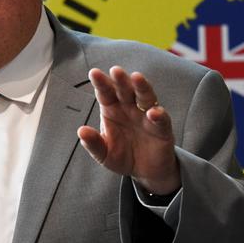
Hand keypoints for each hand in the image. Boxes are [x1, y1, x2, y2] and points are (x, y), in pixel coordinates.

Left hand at [77, 66, 180, 194]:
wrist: (145, 171)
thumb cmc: (121, 156)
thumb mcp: (103, 154)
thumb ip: (93, 143)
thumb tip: (81, 132)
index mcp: (111, 109)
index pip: (105, 93)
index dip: (101, 83)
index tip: (94, 73)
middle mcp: (129, 108)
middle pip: (125, 90)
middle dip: (120, 80)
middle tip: (115, 70)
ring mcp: (146, 116)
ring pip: (145, 97)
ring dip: (142, 87)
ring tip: (137, 78)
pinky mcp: (162, 128)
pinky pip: (161, 119)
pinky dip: (158, 114)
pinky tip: (153, 113)